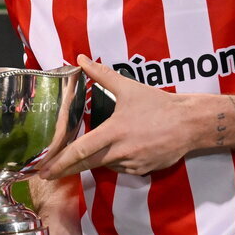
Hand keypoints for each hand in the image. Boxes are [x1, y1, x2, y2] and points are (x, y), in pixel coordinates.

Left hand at [36, 55, 199, 178]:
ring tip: (100, 147)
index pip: (81, 150)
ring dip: (98, 159)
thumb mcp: (129, 88)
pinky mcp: (144, 170)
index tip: (44, 170)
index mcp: (114, 132)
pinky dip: (117, 160)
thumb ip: (102, 75)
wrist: (190, 123)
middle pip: (87, 164)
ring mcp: (133, 163)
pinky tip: (124, 148)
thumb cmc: (159, 104)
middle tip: (47, 175)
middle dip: (65, 170)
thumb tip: (81, 59)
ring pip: (106, 165)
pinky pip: (123, 168)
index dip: (60, 162)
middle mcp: (121, 152)